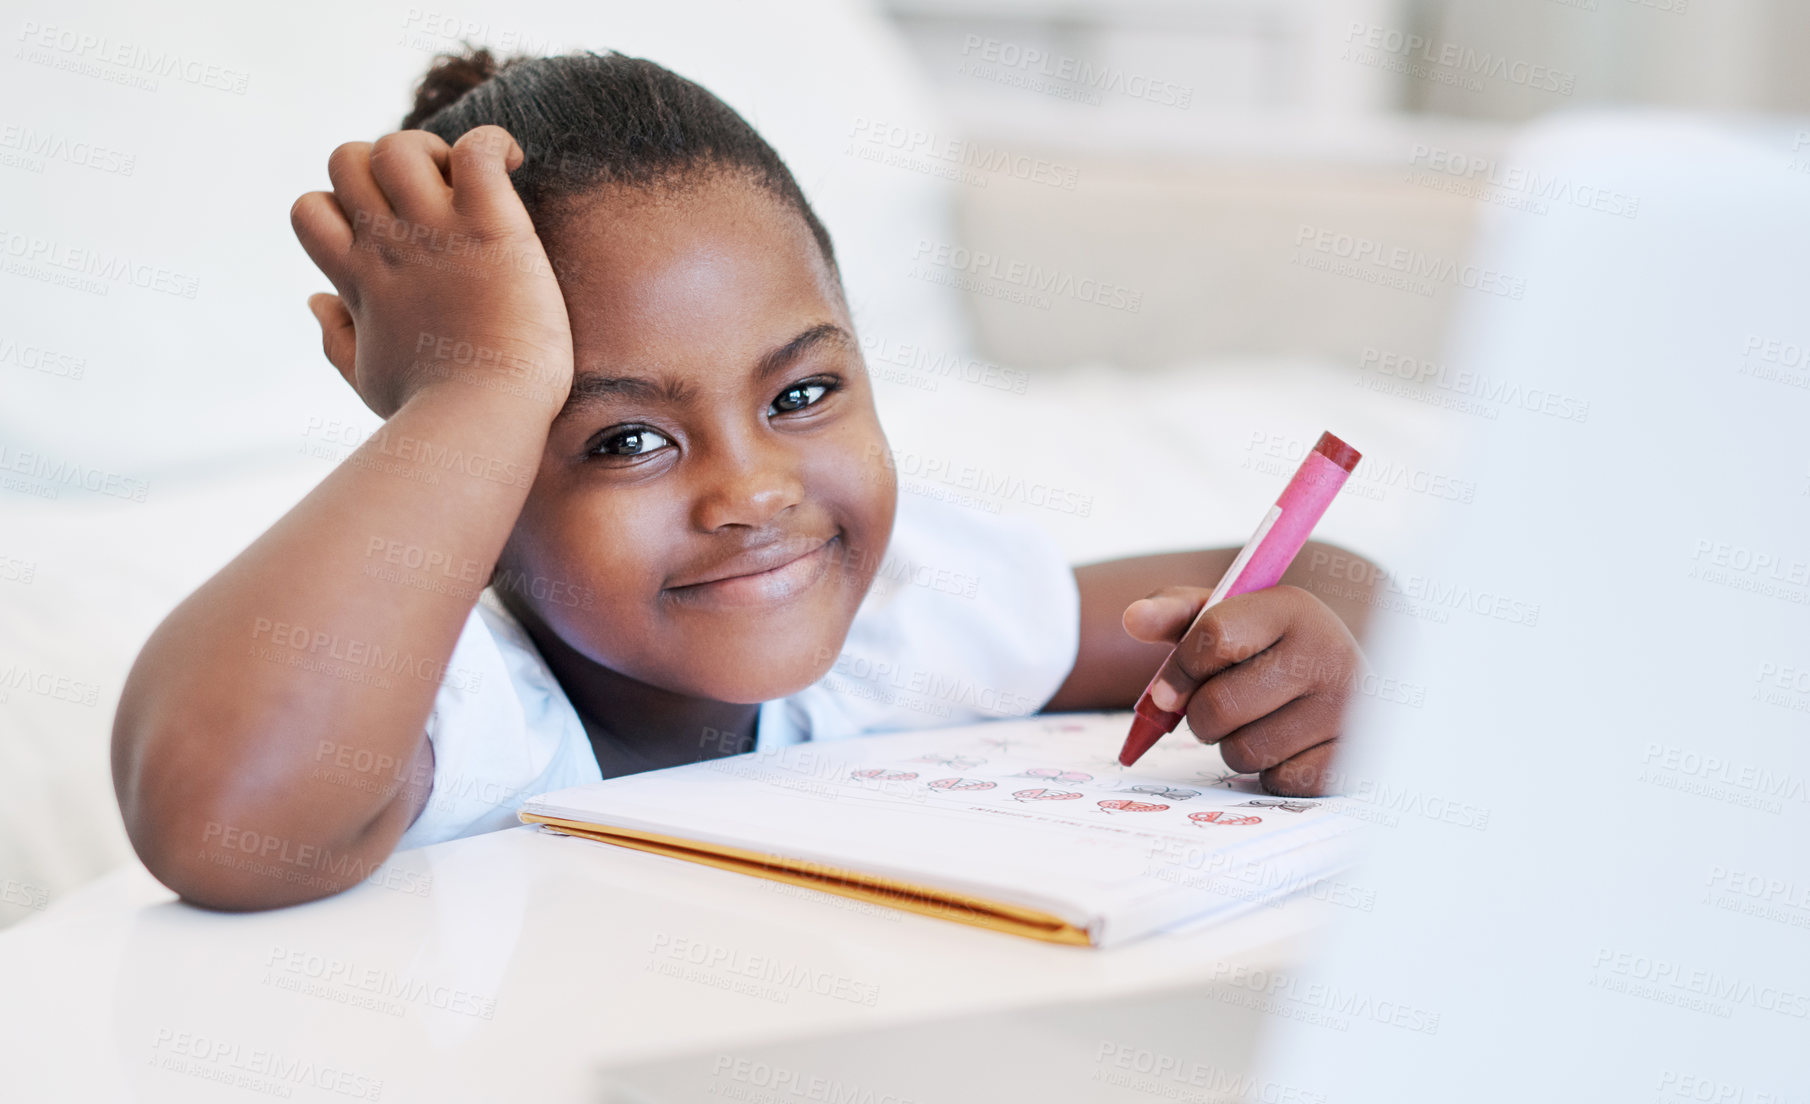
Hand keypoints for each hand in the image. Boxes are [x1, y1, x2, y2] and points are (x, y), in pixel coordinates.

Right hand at [289, 125, 573, 418]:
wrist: (484, 417)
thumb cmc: (434, 411)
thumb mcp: (369, 377)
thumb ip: (337, 337)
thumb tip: (316, 300)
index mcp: (358, 279)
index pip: (309, 209)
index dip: (341, 205)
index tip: (386, 228)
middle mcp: (387, 246)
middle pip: (347, 159)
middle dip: (382, 162)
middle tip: (433, 196)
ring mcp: (435, 231)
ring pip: (399, 145)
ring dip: (431, 149)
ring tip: (468, 186)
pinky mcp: (490, 225)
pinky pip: (475, 149)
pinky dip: (492, 143)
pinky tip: (512, 164)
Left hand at [1123, 585, 1360, 795]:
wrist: (1345, 674)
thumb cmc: (1271, 646)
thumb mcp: (1228, 616)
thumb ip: (1175, 613)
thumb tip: (1133, 619)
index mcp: (1292, 608)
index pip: (1214, 636)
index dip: (1178, 670)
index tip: (1167, 691)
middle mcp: (1329, 652)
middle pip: (1218, 706)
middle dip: (1201, 716)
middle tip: (1218, 708)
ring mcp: (1348, 708)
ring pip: (1245, 751)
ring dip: (1233, 746)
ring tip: (1257, 724)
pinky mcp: (1352, 757)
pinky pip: (1277, 781)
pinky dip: (1269, 771)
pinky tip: (1288, 747)